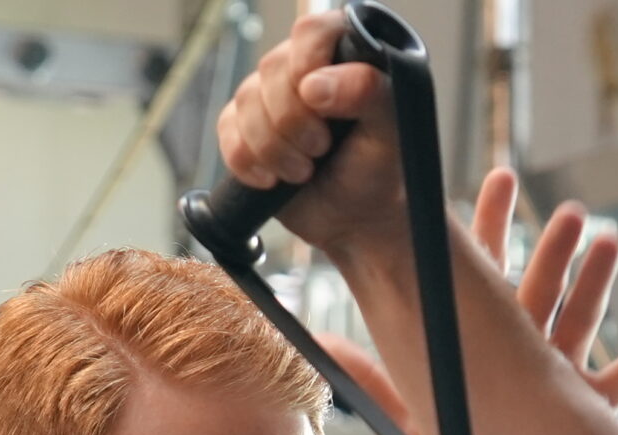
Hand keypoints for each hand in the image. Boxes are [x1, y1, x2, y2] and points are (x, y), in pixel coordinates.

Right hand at [215, 12, 405, 258]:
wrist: (356, 219)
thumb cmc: (378, 170)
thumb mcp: (390, 130)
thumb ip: (369, 93)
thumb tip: (314, 85)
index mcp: (341, 56)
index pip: (311, 30)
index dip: (308, 62)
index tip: (320, 102)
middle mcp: (300, 69)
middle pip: (272, 70)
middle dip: (294, 120)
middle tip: (322, 148)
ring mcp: (268, 98)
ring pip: (246, 103)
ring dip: (275, 148)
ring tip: (305, 171)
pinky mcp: (244, 129)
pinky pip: (227, 132)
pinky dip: (249, 161)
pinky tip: (275, 179)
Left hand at [317, 167, 617, 434]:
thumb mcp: (411, 431)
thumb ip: (375, 385)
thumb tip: (320, 341)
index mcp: (480, 357)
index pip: (480, 281)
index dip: (489, 231)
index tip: (498, 184)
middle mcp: (522, 362)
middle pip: (539, 292)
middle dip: (553, 249)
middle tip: (567, 209)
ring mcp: (562, 385)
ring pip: (583, 322)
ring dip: (598, 283)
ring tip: (611, 241)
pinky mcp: (595, 414)